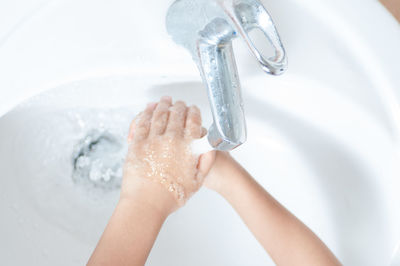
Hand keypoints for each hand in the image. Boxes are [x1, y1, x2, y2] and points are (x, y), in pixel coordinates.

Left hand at [122, 96, 210, 213]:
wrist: (146, 204)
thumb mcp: (197, 181)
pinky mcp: (137, 143)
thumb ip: (205, 161)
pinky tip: (148, 109)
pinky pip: (142, 122)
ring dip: (163, 105)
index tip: (193, 110)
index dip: (194, 112)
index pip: (193, 120)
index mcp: (187, 147)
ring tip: (164, 101)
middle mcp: (171, 139)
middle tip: (179, 104)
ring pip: (159, 114)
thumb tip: (208, 146)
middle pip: (176, 114)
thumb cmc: (170, 196)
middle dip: (179, 106)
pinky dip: (146, 113)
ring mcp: (153, 140)